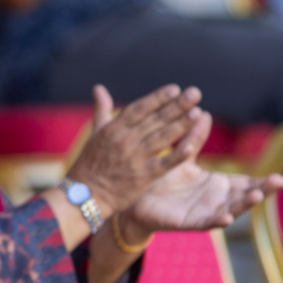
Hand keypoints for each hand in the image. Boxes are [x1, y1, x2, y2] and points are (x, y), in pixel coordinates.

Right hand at [64, 83, 208, 214]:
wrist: (85, 195)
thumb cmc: (89, 164)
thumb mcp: (94, 134)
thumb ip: (101, 110)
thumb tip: (99, 88)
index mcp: (113, 129)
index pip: (139, 108)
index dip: (158, 98)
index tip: (175, 88)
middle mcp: (125, 140)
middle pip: (155, 120)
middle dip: (176, 106)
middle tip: (195, 93)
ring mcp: (134, 158)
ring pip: (162, 138)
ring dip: (181, 125)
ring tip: (198, 113)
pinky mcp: (142, 177)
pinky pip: (163, 163)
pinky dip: (177, 154)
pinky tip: (191, 145)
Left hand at [122, 137, 282, 238]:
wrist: (135, 199)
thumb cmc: (161, 179)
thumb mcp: (182, 157)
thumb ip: (193, 138)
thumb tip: (203, 112)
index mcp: (216, 185)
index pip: (245, 183)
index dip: (262, 182)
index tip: (281, 178)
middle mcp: (214, 201)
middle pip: (244, 197)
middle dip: (262, 191)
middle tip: (279, 183)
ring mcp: (203, 212)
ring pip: (229, 210)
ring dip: (243, 204)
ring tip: (257, 196)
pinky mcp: (187, 222)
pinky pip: (204, 223)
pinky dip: (217, 220)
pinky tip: (227, 217)